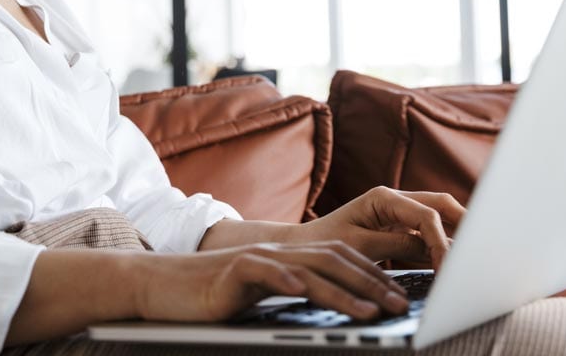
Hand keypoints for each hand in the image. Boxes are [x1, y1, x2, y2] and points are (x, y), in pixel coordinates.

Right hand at [135, 241, 410, 323]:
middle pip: (335, 261)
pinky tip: (303, 291)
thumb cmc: (214, 296)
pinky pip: (265, 272)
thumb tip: (334, 311)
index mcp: (291, 258)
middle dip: (372, 283)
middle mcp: (279, 254)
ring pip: (309, 269)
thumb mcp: (264, 296)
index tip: (401, 297)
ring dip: (344, 290)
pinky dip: (286, 280)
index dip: (374, 275)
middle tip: (400, 305)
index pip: (342, 261)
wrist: (164, 285)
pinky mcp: (234, 271)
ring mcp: (257, 259)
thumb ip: (295, 296)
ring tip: (370, 310)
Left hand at [300, 186, 465, 268]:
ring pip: (439, 215)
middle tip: (481, 248)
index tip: (449, 265)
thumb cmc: (325, 243)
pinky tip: (455, 258)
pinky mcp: (400, 227)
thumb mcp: (359, 247)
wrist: (305, 246)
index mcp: (383, 198)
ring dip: (458, 232)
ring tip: (476, 253)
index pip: (425, 215)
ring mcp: (399, 211)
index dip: (441, 240)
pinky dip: (443, 243)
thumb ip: (397, 245)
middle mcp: (394, 199)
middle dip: (464, 223)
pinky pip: (428, 232)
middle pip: (441, 204)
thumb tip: (431, 250)